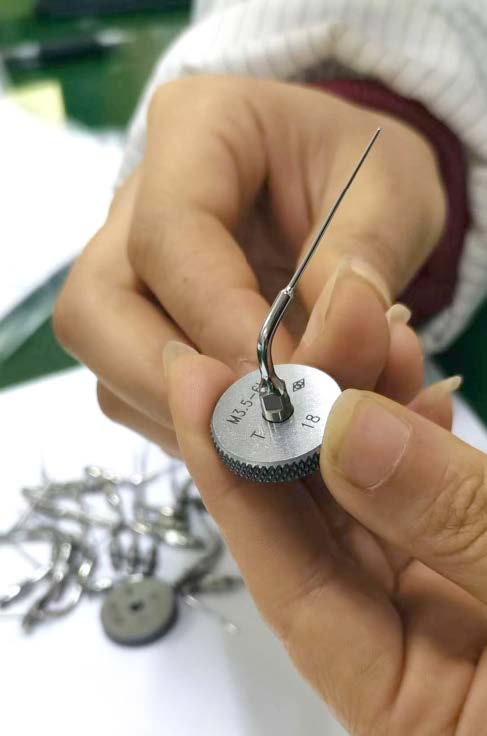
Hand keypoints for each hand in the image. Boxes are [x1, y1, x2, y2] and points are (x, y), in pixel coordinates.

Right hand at [54, 76, 444, 454]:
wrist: (353, 189)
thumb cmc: (367, 175)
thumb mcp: (393, 197)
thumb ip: (360, 269)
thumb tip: (323, 359)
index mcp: (195, 129)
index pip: (170, 237)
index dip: (223, 322)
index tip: (295, 383)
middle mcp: (134, 201)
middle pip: (96, 310)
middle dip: (174, 386)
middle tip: (261, 425)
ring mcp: (126, 267)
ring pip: (107, 363)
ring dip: (188, 417)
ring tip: (276, 427)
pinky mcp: (138, 323)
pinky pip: (134, 392)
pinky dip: (196, 425)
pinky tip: (258, 425)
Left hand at [164, 347, 483, 734]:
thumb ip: (455, 523)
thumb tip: (346, 428)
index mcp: (398, 704)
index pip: (285, 580)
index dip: (235, 476)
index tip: (194, 381)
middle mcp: (401, 649)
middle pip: (319, 524)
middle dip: (300, 413)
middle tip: (288, 326)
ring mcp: (433, 595)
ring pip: (367, 491)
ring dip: (359, 401)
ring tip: (357, 323)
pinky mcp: (462, 553)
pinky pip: (422, 485)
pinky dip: (412, 425)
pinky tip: (404, 368)